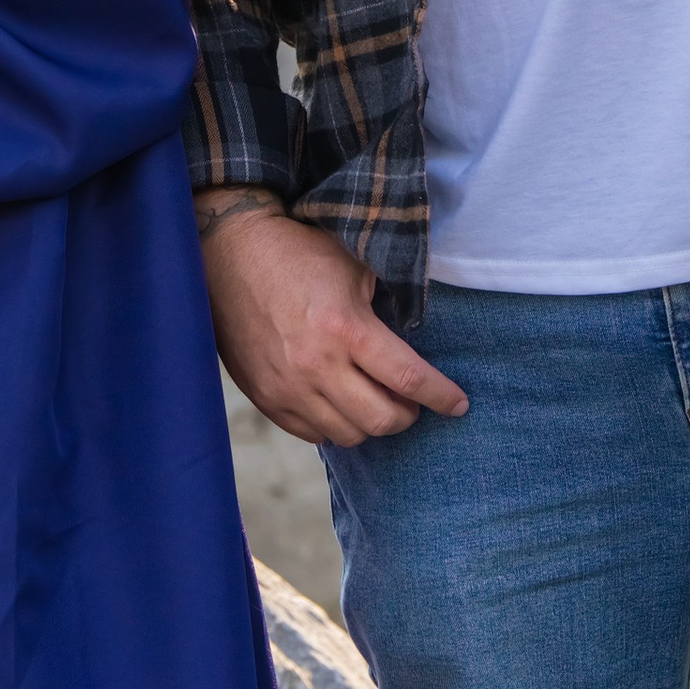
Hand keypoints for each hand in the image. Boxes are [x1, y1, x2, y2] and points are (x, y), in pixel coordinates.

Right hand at [198, 196, 467, 445]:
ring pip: (349, 435)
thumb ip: (388, 309)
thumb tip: (418, 345)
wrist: (230, 254)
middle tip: (411, 400)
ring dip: (371, 423)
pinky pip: (313, 434)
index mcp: (345, 328)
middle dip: (408, 415)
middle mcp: (316, 366)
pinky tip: (339, 402)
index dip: (442, 396)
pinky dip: (334, 425)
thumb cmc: (299, 253)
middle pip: (382, 420)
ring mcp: (287, 387)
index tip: (459, 404)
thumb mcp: (355, 268)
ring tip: (374, 399)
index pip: (408, 379)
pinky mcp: (265, 397)